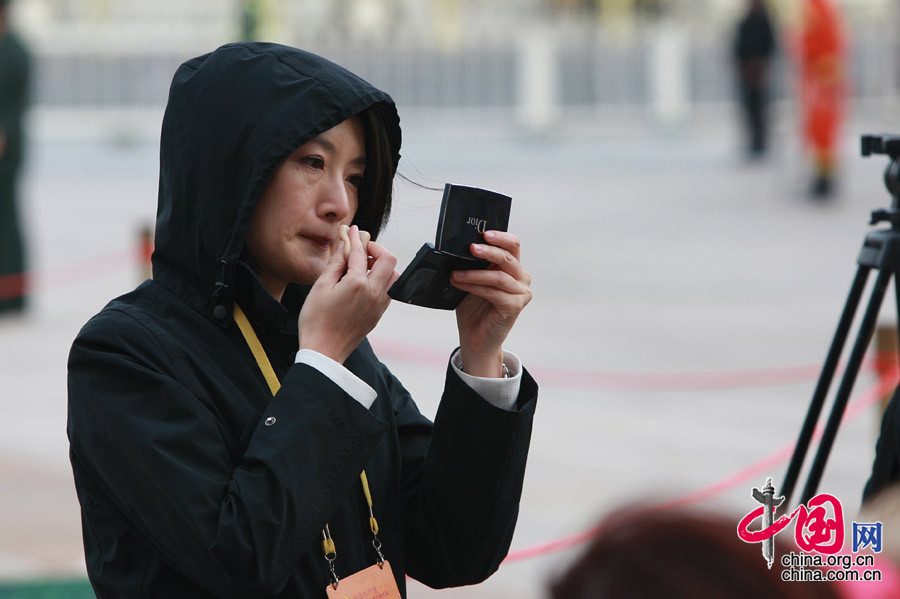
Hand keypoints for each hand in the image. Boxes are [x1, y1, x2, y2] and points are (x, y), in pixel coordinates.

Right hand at [297, 225, 398, 362]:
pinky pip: (389, 290)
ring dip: (382, 265)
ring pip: (394, 276)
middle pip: (390, 260)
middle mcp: (374, 293)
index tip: (352, 231)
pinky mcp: (378, 314)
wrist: (324, 351)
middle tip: (361, 249)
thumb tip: (344, 245)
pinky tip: (364, 282)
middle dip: (377, 249)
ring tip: (364, 266)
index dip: (356, 238)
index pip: (362, 252)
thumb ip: (335, 263)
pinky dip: (382, 280)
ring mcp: (379, 305)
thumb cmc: (316, 321)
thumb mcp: (320, 287)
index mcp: (358, 284)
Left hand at [450, 230, 531, 376]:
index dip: (500, 236)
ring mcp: (521, 293)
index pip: (513, 245)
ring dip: (475, 272)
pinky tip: (460, 284)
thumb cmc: (473, 309)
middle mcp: (521, 278)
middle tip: (472, 247)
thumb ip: (471, 265)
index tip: (483, 233)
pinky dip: (475, 286)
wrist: (475, 338)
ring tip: (456, 273)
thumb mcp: (471, 281)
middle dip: (489, 250)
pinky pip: (494, 292)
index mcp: (513, 268)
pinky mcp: (514, 307)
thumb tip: (456, 248)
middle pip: (509, 257)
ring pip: (499, 276)